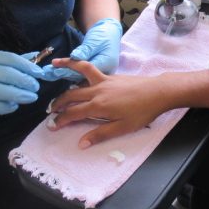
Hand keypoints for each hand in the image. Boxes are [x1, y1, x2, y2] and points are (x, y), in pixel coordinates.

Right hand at [0, 51, 42, 132]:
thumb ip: (12, 62)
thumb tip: (36, 56)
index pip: (9, 58)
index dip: (27, 66)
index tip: (39, 74)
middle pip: (7, 74)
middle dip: (25, 81)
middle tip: (36, 88)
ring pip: (1, 91)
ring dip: (19, 95)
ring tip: (30, 98)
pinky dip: (7, 107)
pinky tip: (14, 106)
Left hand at [40, 17, 122, 82]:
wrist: (109, 33)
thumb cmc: (103, 35)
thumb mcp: (95, 41)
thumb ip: (86, 50)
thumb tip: (75, 56)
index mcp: (107, 64)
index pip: (86, 68)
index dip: (70, 68)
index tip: (56, 67)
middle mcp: (103, 73)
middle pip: (82, 76)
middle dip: (63, 73)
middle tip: (47, 73)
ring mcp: (98, 75)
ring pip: (79, 77)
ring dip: (64, 74)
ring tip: (48, 74)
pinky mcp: (93, 75)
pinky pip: (80, 76)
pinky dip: (68, 73)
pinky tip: (57, 74)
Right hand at [45, 59, 163, 147]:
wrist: (158, 92)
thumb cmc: (142, 112)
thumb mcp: (122, 128)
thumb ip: (100, 134)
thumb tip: (81, 143)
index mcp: (98, 106)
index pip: (73, 113)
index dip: (60, 120)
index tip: (52, 126)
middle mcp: (97, 91)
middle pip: (71, 95)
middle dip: (58, 102)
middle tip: (50, 110)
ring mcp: (104, 81)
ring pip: (80, 73)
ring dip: (66, 68)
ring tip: (54, 65)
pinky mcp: (111, 76)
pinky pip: (91, 69)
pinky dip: (80, 66)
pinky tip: (77, 66)